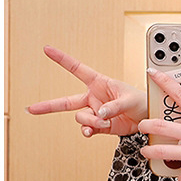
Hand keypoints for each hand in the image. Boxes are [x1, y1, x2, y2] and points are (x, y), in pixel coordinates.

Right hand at [27, 46, 146, 136]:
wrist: (149, 118)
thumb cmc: (142, 101)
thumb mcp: (130, 100)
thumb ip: (115, 106)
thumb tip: (101, 113)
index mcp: (99, 83)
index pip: (77, 69)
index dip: (62, 59)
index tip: (47, 49)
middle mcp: (93, 98)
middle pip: (65, 101)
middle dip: (48, 106)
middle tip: (30, 109)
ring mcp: (95, 112)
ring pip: (80, 117)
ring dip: (89, 121)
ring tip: (104, 121)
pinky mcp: (101, 126)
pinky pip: (88, 129)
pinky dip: (88, 131)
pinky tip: (91, 131)